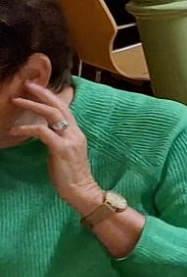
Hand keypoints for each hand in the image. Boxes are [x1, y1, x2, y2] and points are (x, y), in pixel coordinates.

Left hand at [11, 83, 101, 214]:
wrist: (82, 191)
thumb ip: (58, 139)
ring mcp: (69, 140)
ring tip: (16, 101)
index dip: (50, 97)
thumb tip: (43, 131)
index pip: (64, 109)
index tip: (35, 88)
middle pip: (59, 107)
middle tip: (27, 84)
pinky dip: (27, 128)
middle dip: (42, 93)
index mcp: (76, 133)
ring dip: (32, 106)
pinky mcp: (61, 149)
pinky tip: (15, 130)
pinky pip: (42, 132)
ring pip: (51, 115)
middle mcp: (75, 133)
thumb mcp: (65, 152)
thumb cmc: (71, 175)